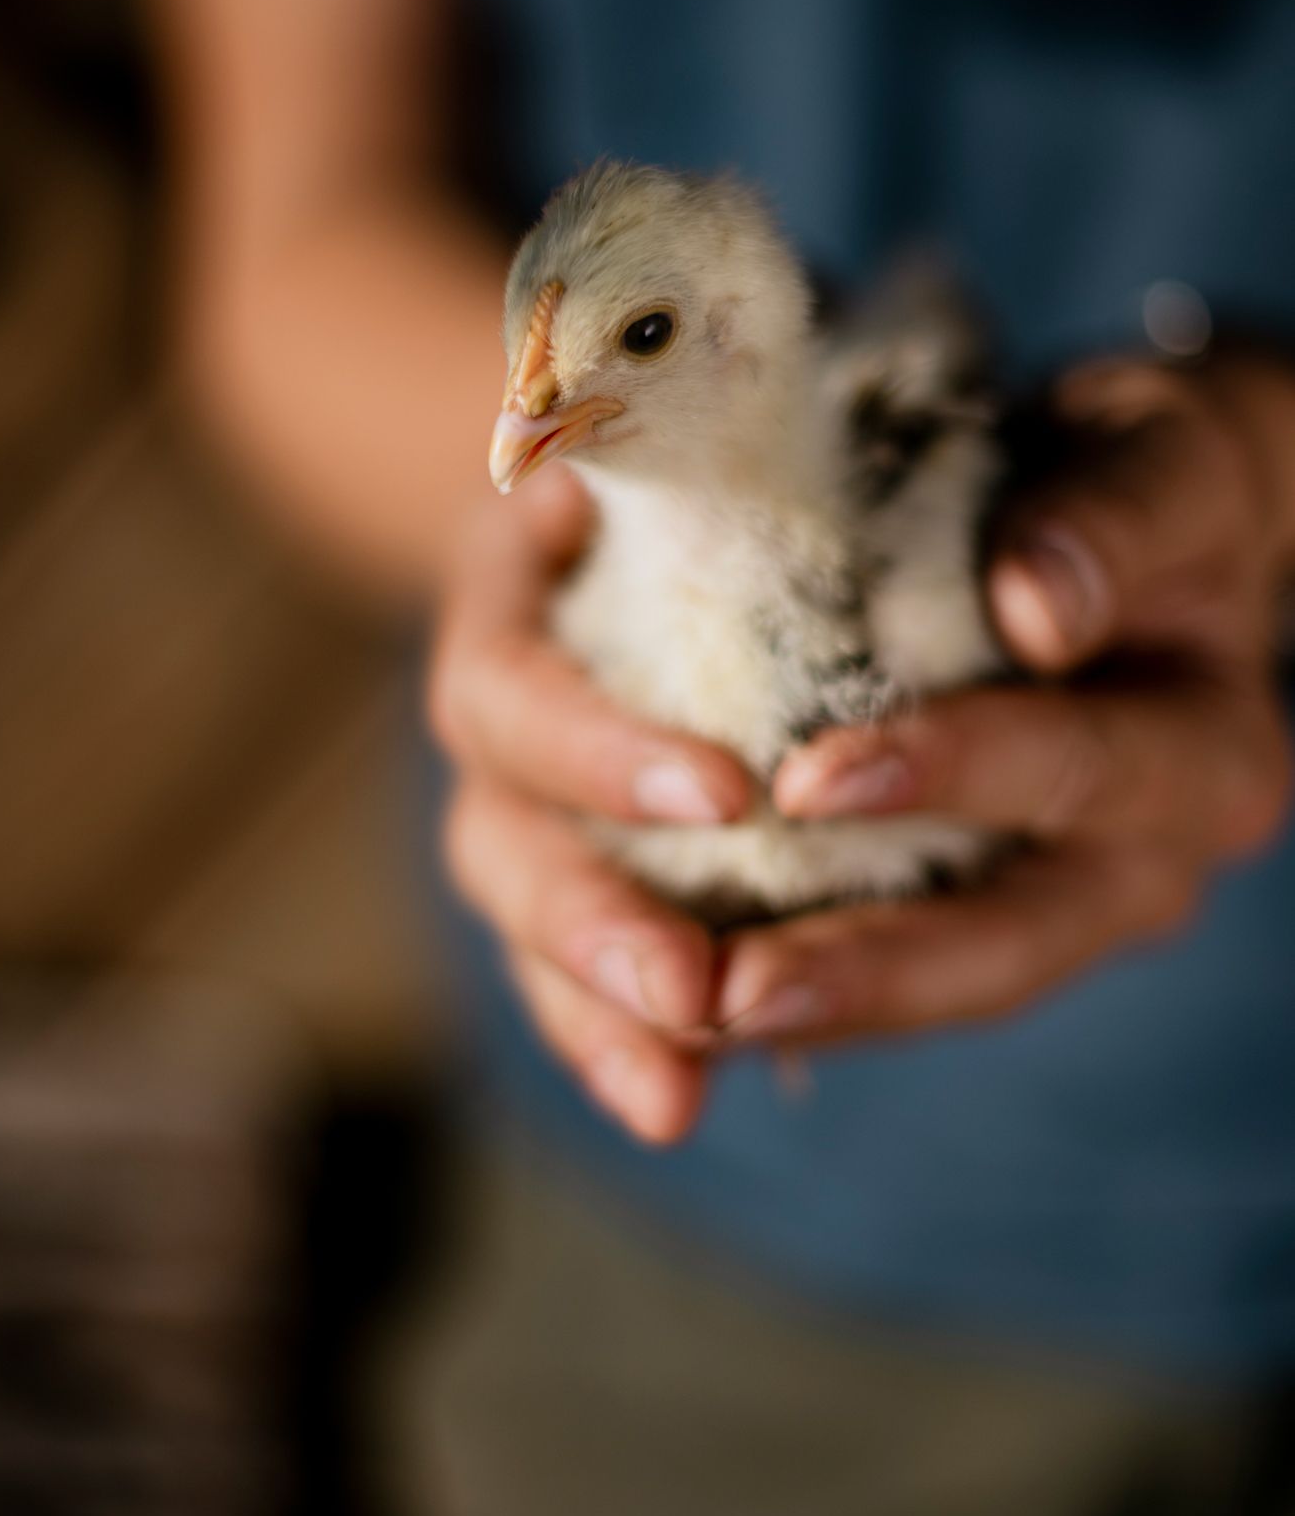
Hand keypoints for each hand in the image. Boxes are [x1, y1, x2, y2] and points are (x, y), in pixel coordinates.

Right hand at [429, 465, 751, 1140]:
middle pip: (498, 837)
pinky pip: (571, 965)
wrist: (657, 468)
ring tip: (675, 1095)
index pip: (511, 685)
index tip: (727, 793)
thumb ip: (781, 463)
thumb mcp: (746, 413)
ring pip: (524, 923)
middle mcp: (494, 707)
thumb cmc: (728, 432)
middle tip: (690, 990)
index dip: (601, 748)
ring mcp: (521, 796)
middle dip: (590, 924)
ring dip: (595, 1012)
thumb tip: (1022, 604)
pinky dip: (617, 1040)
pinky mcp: (578, 860)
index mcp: (505, 587)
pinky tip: (675, 1102)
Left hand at [720, 356, 1293, 1048]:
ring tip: (675, 1029)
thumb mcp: (1158, 461)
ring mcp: (1054, 919)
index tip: (808, 778)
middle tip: (719, 995)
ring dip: (793, 1018)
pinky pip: (867, 997)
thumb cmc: (1142, 486)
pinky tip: (660, 1033)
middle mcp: (1142, 868)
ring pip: (925, 999)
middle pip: (1001, 947)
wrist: (1133, 547)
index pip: (1076, 772)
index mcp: (1206, 756)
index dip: (948, 777)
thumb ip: (1116, 519)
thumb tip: (1038, 607)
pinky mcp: (964, 933)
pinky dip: (772, 1010)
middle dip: (855, 972)